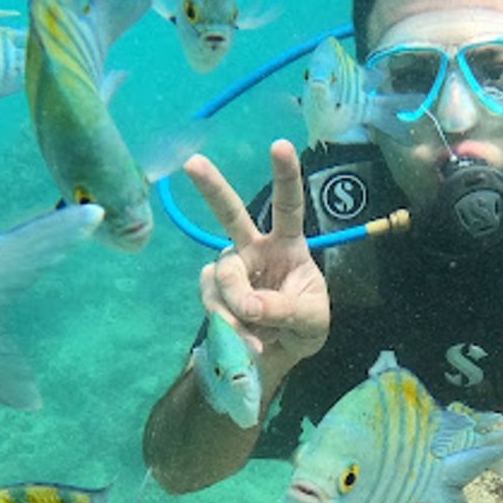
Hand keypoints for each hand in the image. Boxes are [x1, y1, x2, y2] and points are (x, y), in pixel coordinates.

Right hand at [188, 140, 329, 378]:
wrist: (279, 357)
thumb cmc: (303, 326)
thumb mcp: (311, 320)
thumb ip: (285, 309)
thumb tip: (249, 305)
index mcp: (288, 245)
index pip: (287, 207)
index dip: (285, 177)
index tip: (280, 145)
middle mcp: (254, 249)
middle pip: (230, 214)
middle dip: (212, 188)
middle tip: (192, 163)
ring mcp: (230, 270)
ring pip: (224, 276)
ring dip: (240, 309)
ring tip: (261, 335)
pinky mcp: (212, 293)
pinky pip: (214, 303)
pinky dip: (231, 327)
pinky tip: (247, 340)